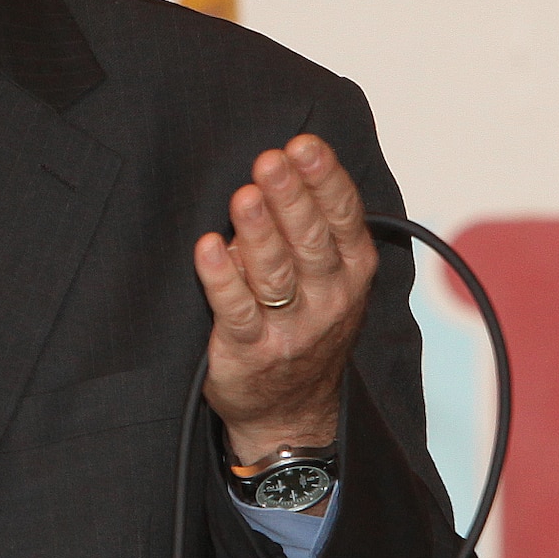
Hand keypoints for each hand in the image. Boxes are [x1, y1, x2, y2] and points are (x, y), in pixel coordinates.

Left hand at [192, 134, 377, 465]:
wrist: (291, 412)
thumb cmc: (304, 323)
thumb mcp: (327, 276)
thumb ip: (310, 227)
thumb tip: (274, 173)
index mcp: (350, 270)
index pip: (342, 216)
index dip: (324, 179)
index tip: (304, 144)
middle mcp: (328, 298)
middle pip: (310, 240)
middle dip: (290, 197)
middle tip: (271, 160)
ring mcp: (292, 328)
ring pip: (275, 274)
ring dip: (258, 233)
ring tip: (244, 197)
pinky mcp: (250, 351)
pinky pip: (236, 311)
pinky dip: (221, 279)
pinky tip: (208, 249)